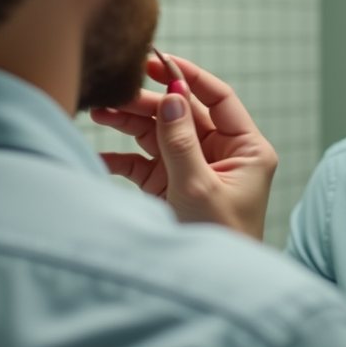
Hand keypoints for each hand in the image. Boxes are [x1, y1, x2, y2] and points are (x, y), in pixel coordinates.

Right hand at [91, 54, 276, 238]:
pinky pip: (144, 163)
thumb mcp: (200, 187)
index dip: (188, 76)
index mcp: (246, 148)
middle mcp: (222, 154)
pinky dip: (121, 158)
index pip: (217, 98)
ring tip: (99, 112)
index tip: (157, 60)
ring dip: (130, 123)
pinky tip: (99, 155)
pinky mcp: (171, 186)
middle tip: (115, 94)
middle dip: (148, 102)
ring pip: (159, 134)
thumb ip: (181, 141)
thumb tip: (171, 96)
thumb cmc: (221, 240)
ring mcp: (194, 169)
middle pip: (182, 113)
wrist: (212, 286)